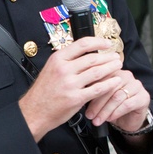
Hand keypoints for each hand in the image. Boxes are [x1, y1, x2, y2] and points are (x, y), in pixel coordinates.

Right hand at [18, 36, 134, 140]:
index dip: (98, 42)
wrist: (34, 111)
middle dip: (108, 57)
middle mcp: (64, 69)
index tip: (107, 43)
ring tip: (118, 66)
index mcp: (58, 59)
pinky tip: (115, 81)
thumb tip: (87, 54)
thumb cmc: (43, 92)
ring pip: (97, 72)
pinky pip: (97, 89)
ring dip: (111, 68)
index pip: (82, 44)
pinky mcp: (76, 98)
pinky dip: (109, 84)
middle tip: (116, 57)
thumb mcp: (51, 69)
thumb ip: (67, 61)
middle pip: (92, 58)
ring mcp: (70, 84)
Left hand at [83, 52, 151, 133]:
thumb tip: (80, 94)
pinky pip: (128, 104)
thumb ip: (93, 92)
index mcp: (114, 71)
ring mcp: (137, 85)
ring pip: (117, 96)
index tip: (82, 103)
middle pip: (109, 87)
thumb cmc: (113, 107)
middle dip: (97, 103)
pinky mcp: (144, 97)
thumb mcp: (101, 98)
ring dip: (106, 110)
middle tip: (90, 115)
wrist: (130, 119)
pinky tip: (110, 119)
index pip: (102, 78)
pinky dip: (117, 112)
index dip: (91, 91)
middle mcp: (127, 75)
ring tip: (98, 120)